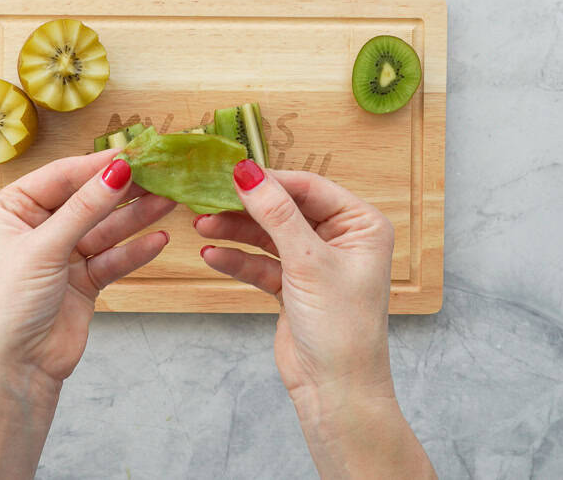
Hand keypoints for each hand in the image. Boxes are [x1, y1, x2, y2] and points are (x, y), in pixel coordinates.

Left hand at [0, 149, 173, 385]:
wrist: (14, 369)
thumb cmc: (9, 305)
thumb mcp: (44, 248)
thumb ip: (84, 208)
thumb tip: (118, 169)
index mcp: (13, 209)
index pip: (62, 176)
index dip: (98, 165)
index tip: (136, 152)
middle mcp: (37, 228)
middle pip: (88, 200)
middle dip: (123, 189)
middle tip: (160, 173)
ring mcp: (62, 255)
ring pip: (105, 228)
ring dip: (135, 216)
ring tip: (169, 201)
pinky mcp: (83, 281)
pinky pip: (113, 258)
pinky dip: (135, 250)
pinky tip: (158, 238)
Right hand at [194, 161, 433, 477]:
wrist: (336, 391)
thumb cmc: (340, 326)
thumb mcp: (307, 262)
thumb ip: (276, 214)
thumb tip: (248, 172)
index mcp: (362, 225)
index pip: (309, 188)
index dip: (269, 180)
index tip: (230, 172)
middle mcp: (342, 239)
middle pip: (286, 209)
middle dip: (247, 207)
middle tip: (207, 198)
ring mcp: (317, 263)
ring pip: (269, 235)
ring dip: (236, 231)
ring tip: (201, 226)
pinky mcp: (294, 286)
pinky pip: (262, 263)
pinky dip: (238, 260)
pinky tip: (212, 255)